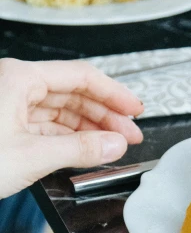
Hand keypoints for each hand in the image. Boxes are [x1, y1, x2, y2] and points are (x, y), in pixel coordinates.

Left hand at [0, 57, 143, 198]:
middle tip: (130, 132)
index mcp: (19, 78)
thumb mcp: (31, 155)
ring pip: (61, 111)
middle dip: (105, 114)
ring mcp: (8, 105)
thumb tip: (113, 145)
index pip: (81, 77)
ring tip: (113, 144)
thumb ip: (78, 150)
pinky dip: (70, 137)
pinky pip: (47, 126)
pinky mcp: (6, 127)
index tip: (135, 109)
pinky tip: (87, 148)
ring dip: (90, 128)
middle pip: (73, 93)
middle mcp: (14, 85)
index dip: (114, 94)